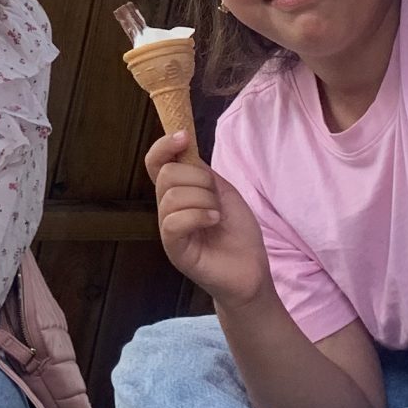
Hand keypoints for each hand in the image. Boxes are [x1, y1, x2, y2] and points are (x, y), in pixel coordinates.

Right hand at [147, 133, 275, 308]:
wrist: (252, 271)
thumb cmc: (237, 233)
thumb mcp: (223, 191)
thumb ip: (201, 171)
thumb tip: (183, 145)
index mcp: (178, 193)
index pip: (155, 163)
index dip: (164, 146)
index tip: (184, 137)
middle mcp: (167, 210)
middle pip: (166, 175)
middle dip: (198, 178)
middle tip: (216, 197)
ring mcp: (169, 231)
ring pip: (172, 196)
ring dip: (203, 199)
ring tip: (217, 214)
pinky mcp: (175, 250)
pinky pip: (175, 222)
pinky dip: (199, 215)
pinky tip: (214, 221)